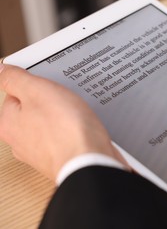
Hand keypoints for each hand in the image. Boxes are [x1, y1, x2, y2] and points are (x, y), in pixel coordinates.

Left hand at [0, 64, 129, 180]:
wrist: (91, 162)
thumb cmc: (65, 130)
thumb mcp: (38, 90)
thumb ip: (15, 78)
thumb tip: (2, 70)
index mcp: (8, 123)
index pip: (15, 93)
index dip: (35, 84)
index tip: (48, 83)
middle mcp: (20, 141)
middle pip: (34, 110)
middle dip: (51, 102)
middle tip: (65, 98)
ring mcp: (42, 152)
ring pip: (52, 124)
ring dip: (65, 117)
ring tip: (77, 114)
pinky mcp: (62, 158)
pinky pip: (66, 137)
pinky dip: (75, 131)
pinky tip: (84, 127)